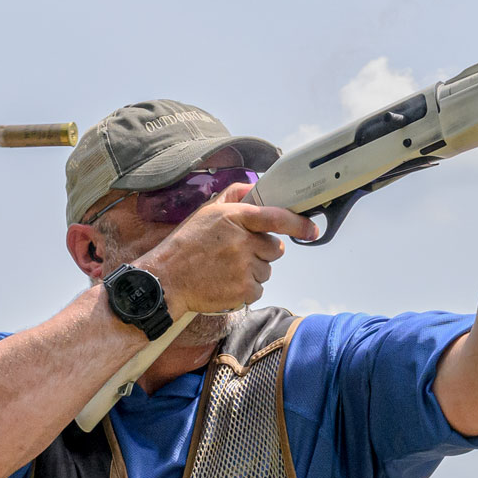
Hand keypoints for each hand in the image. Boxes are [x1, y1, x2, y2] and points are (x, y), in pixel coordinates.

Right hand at [138, 182, 316, 316]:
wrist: (166, 280)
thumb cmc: (186, 245)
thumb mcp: (205, 213)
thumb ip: (233, 196)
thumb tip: (255, 187)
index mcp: (234, 218)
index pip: (275, 217)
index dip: (298, 223)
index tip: (311, 229)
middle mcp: (241, 241)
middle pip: (275, 248)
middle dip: (263, 252)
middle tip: (238, 254)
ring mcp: (243, 267)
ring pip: (267, 270)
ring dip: (253, 271)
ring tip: (226, 269)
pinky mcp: (243, 290)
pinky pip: (259, 288)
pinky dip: (246, 289)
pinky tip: (225, 283)